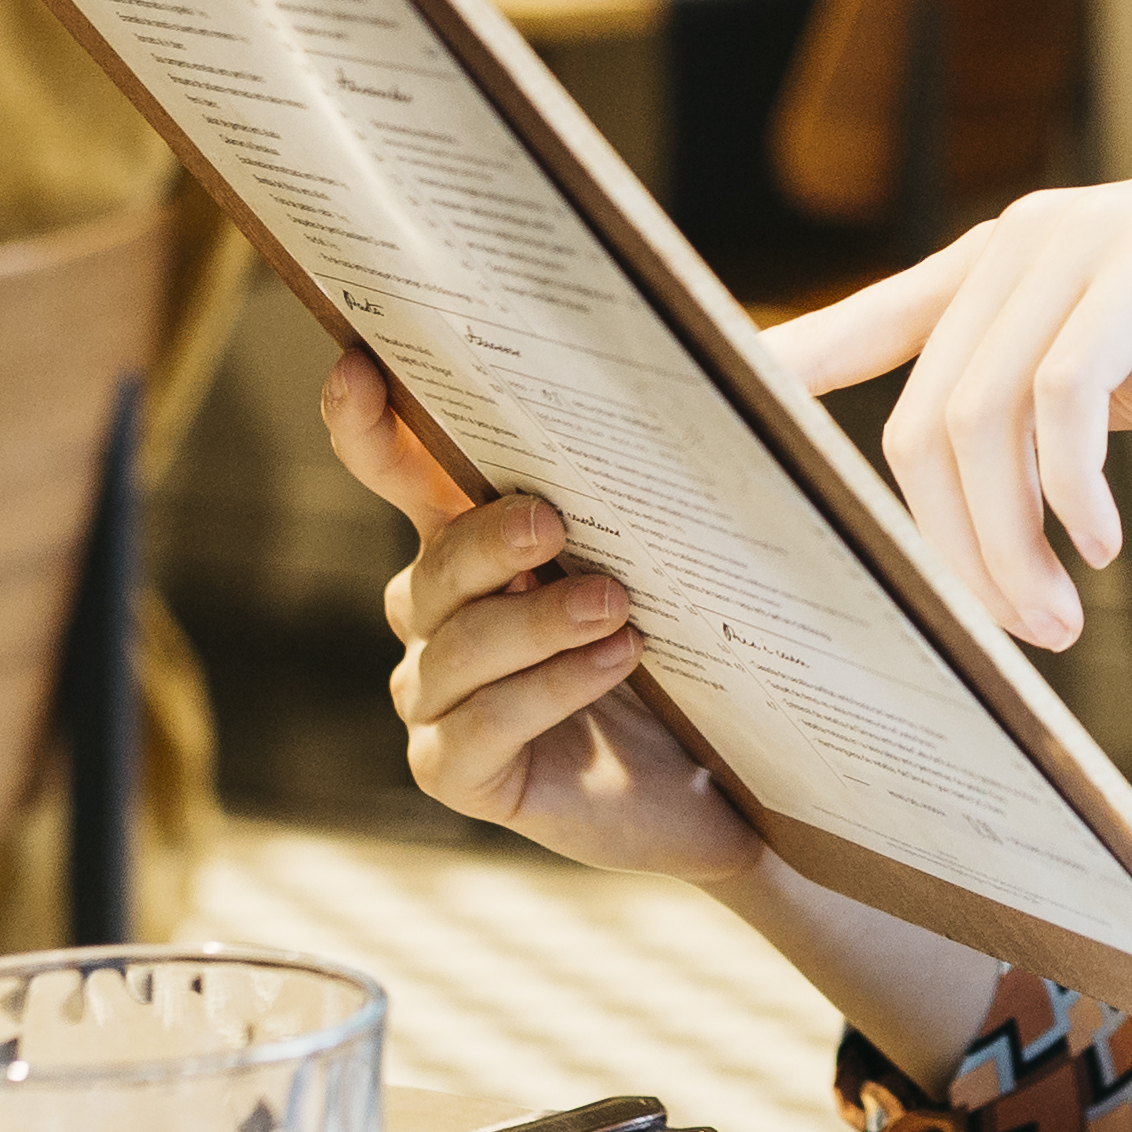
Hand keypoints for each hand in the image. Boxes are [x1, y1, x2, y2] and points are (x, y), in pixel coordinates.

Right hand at [324, 349, 763, 881]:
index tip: (359, 369)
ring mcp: (435, 697)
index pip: (398, 472)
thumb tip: (772, 350)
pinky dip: (547, 689)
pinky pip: (482, 724)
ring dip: (534, 621)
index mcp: (471, 541)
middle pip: (434, 563)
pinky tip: (613, 664)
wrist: (721, 781)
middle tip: (554, 524)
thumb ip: (684, 469)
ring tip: (616, 608)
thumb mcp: (687, 554)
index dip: (366, 426)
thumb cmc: (691, 652)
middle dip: (488, 540)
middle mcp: (435, 615)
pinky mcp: (455, 770)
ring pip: (457, 644)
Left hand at [774, 142, 1131, 650]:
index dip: (786, 368)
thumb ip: (1044, 409)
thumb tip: (989, 513)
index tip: (713, 429)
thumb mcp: (1123, 364)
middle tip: (1015, 638)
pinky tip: (1102, 543)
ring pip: (982, 413)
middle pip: (922, 420)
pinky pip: (1065, 390)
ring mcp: (1076, 241)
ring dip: (1011, 540)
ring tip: (1056, 619)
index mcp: (998, 267)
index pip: (863, 322)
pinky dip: (1070, 483)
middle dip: (955, 547)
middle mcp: (1018, 242)